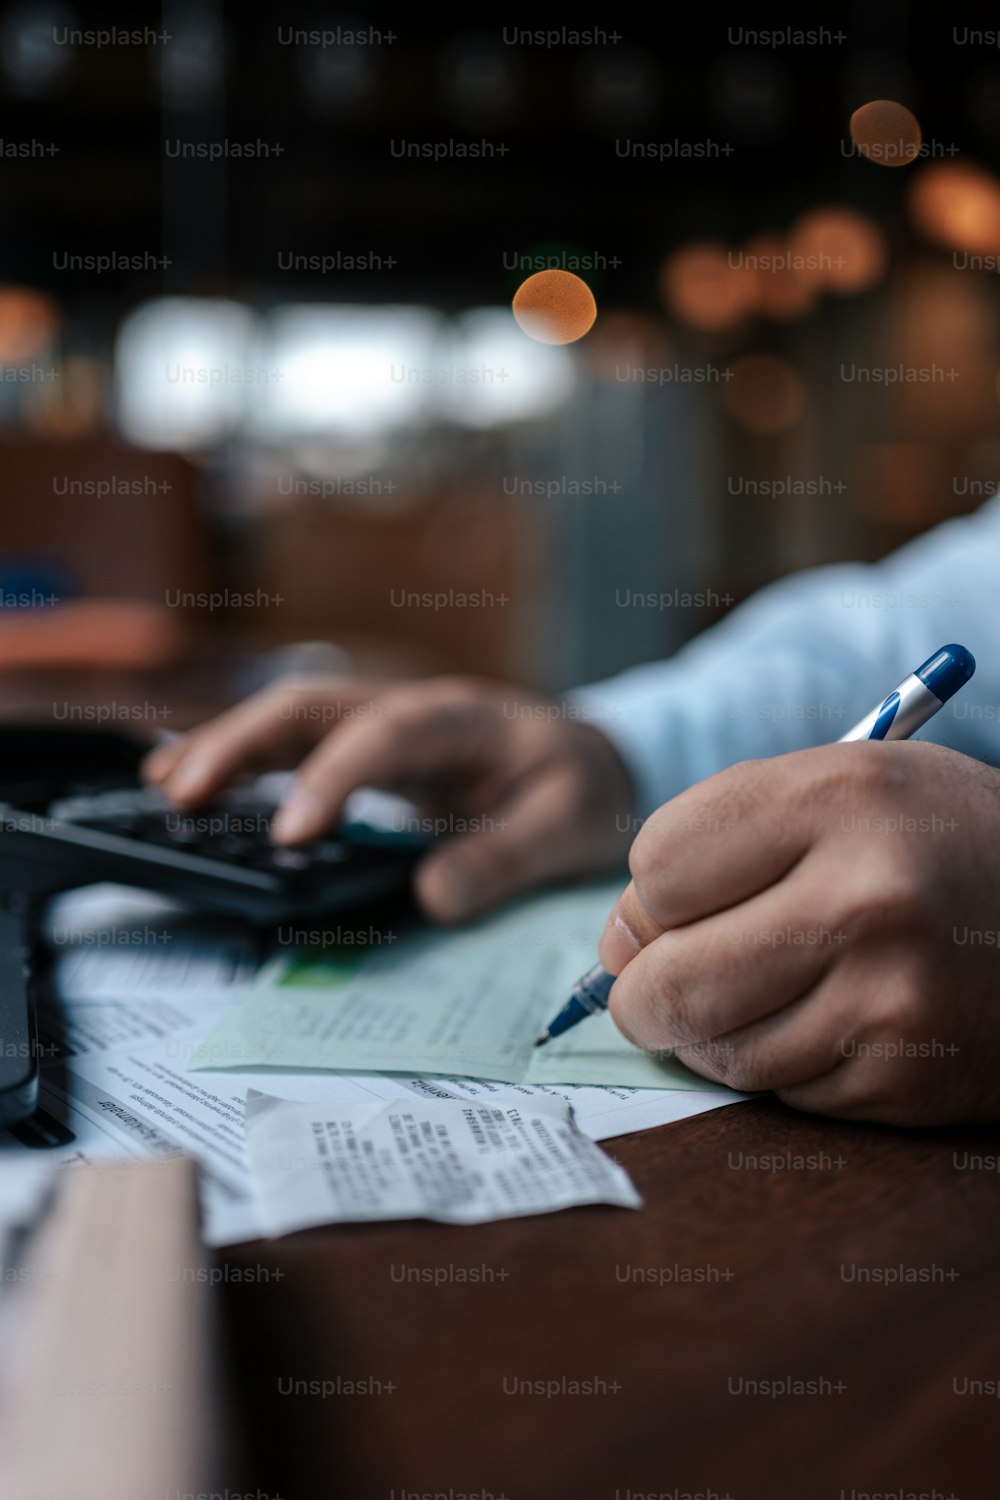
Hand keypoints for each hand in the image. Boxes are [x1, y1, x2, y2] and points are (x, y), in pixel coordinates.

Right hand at [143, 673, 634, 923]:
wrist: (592, 761)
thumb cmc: (582, 790)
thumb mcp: (571, 828)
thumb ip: (508, 859)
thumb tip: (434, 900)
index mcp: (463, 720)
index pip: (386, 735)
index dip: (334, 777)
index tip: (292, 835)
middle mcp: (410, 709)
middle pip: (313, 706)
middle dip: (245, 743)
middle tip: (184, 795)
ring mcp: (382, 725)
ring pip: (291, 718)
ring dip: (227, 746)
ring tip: (164, 787)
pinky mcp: (366, 751)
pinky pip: (295, 744)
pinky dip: (242, 759)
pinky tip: (190, 784)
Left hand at [598, 741, 999, 1125]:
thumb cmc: (934, 839)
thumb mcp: (840, 786)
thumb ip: (718, 841)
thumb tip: (614, 949)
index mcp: (836, 797)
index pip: (658, 868)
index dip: (652, 894)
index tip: (678, 903)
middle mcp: (865, 898)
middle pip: (669, 983)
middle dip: (645, 993)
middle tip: (661, 987)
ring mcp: (892, 1000)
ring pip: (719, 1052)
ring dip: (714, 1035)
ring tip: (763, 992)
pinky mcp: (909, 1081)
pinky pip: (783, 1093)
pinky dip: (783, 1065)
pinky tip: (829, 1021)